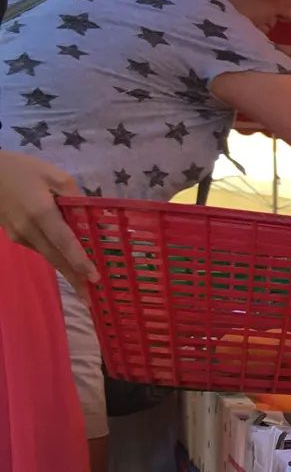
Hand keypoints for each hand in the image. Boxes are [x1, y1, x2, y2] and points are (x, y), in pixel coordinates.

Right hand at [0, 152, 94, 287]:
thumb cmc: (21, 170)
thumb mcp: (53, 175)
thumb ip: (74, 196)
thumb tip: (93, 214)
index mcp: (41, 213)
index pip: (64, 242)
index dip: (80, 261)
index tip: (94, 279)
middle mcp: (29, 229)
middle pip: (56, 259)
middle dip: (75, 280)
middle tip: (93, 301)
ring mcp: (19, 235)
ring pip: (48, 256)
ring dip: (67, 272)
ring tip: (86, 287)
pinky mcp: (14, 236)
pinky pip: (40, 249)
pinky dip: (56, 258)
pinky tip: (70, 264)